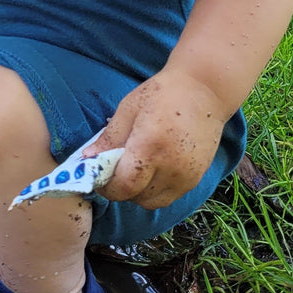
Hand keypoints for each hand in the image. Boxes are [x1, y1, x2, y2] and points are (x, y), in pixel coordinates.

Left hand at [84, 68, 227, 210]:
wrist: (205, 90)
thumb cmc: (163, 93)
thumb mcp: (129, 108)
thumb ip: (109, 137)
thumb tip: (87, 158)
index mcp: (149, 147)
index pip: (124, 186)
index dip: (107, 188)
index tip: (98, 178)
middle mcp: (170, 167)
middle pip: (137, 198)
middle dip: (121, 190)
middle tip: (114, 172)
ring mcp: (186, 176)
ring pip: (154, 202)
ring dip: (139, 193)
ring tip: (134, 171)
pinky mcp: (197, 178)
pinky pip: (170, 196)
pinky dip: (156, 190)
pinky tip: (152, 170)